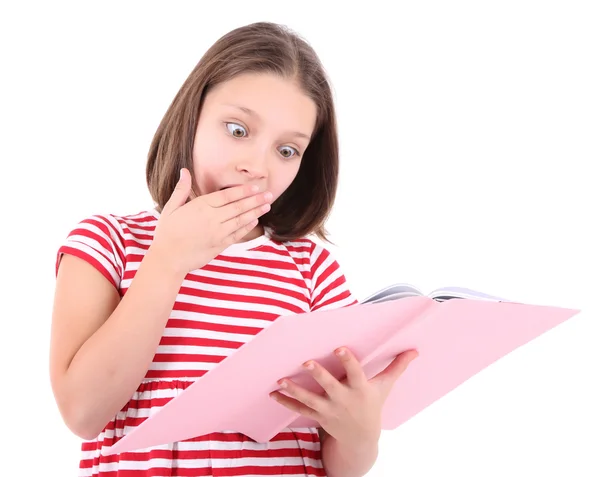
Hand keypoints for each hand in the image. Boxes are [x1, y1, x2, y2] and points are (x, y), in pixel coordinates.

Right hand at [149, 168, 272, 274]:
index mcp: (200, 206)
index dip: (243, 191)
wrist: (168, 259)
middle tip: (269, 194)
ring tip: (267, 206)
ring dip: (255, 212)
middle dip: (255, 200)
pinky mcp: (220, 245)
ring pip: (241, 220)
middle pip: (238, 207)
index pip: (227, 196)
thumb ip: (181, 189)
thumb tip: (184, 171)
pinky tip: (255, 220)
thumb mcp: (170, 208)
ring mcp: (218, 233)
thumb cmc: (167, 232)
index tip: (255, 187)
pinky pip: (237, 234)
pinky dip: (247, 227)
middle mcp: (212, 219)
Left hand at [270, 348, 417, 446]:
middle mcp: (344, 400)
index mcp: (360, 389)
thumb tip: (415, 350)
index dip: (347, 360)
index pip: (355, 372)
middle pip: (329, 386)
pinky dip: (286, 402)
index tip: (339, 348)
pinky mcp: (318, 416)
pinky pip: (300, 410)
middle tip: (306, 362)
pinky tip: (274, 393)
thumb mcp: (385, 387)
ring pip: (310, 400)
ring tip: (281, 379)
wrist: (362, 439)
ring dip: (295, 390)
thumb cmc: (373, 405)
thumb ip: (397, 366)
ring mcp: (329, 410)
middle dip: (318, 375)